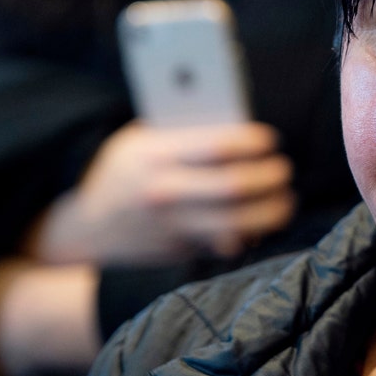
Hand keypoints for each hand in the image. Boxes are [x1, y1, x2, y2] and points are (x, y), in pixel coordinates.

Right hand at [26, 120, 295, 264]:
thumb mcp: (139, 138)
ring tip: (285, 198)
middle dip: (269, 176)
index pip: (216, 147)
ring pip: (238, 223)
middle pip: (234, 186)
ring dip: (272, 211)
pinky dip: (252, 235)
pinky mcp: (181, 251)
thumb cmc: (124, 170)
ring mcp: (172, 227)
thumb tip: (239, 123)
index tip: (270, 140)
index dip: (251, 142)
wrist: (90, 228)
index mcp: (152, 156)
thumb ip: (183, 131)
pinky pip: (227, 244)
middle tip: (284, 169)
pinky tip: (263, 223)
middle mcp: (163, 194)